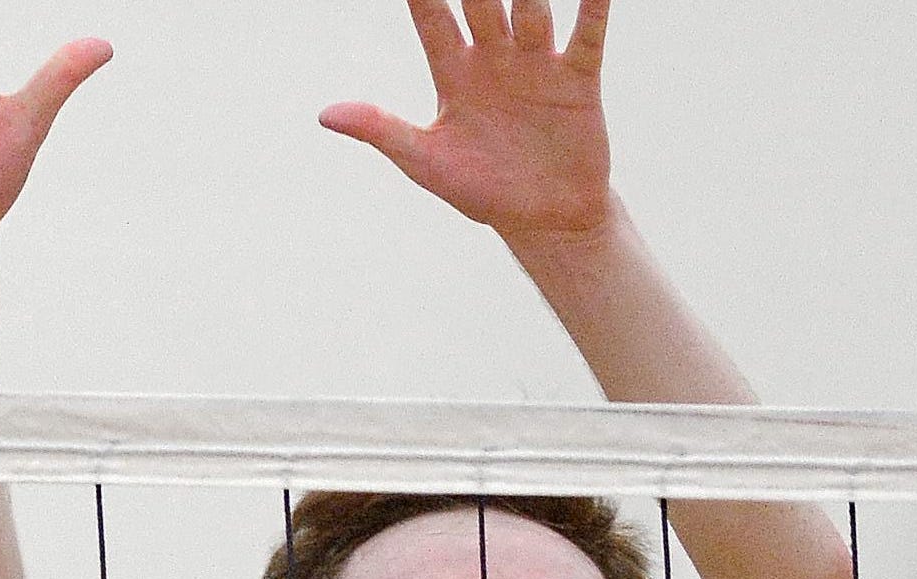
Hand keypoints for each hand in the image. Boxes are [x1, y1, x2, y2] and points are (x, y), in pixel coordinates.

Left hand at [321, 0, 612, 248]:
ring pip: (530, 9)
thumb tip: (325, 114)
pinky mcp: (577, 78)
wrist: (542, 220)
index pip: (432, 17)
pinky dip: (592, 5)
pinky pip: (585, 33)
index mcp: (454, 74)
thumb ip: (381, 130)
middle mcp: (494, 58)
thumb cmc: (480, 191)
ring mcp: (536, 64)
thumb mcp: (424, 161)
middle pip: (482, 0)